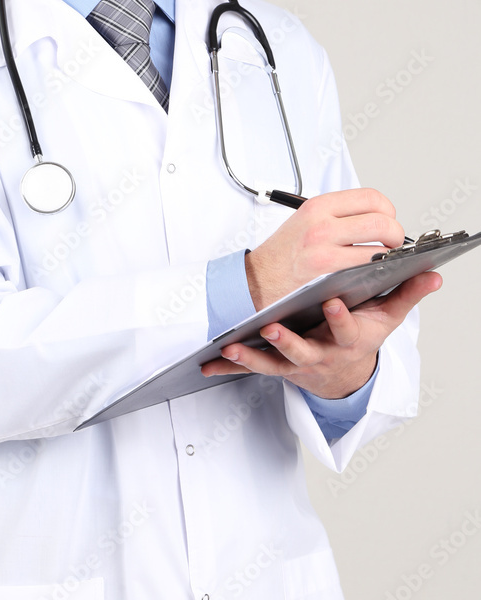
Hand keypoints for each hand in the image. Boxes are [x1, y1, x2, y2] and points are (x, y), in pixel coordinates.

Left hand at [201, 269, 441, 397]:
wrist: (341, 371)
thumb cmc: (360, 337)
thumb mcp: (385, 319)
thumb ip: (406, 294)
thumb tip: (433, 273)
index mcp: (347, 340)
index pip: (346, 329)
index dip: (340, 318)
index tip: (332, 301)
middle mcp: (321, 353)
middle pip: (303, 350)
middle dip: (288, 342)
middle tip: (271, 326)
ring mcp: (296, 362)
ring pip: (273, 363)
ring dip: (253, 354)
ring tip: (233, 342)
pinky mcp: (276, 366)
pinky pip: (251, 367)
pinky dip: (231, 364)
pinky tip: (210, 359)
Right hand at [244, 188, 405, 309]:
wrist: (255, 282)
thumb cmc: (282, 255)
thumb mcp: (305, 221)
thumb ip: (336, 215)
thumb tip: (374, 215)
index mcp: (318, 206)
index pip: (371, 197)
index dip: (387, 211)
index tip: (386, 221)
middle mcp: (322, 224)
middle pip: (382, 221)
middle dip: (395, 234)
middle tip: (391, 244)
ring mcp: (325, 250)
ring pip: (380, 248)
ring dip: (390, 257)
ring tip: (383, 261)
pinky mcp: (327, 275)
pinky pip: (368, 270)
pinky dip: (377, 274)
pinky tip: (372, 276)